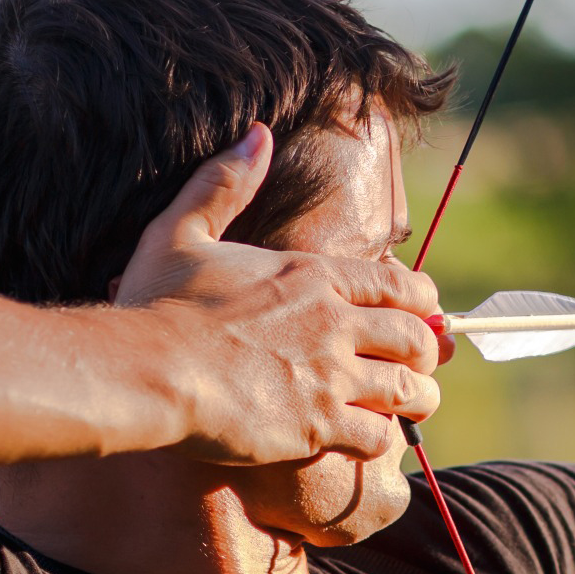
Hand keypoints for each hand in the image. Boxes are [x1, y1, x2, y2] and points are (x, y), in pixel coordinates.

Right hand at [112, 125, 444, 464]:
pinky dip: (381, 438)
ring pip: (409, 390)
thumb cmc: (158, 304)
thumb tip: (257, 135)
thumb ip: (224, 183)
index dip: (421, 300)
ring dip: (418, 398)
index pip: (398, 284)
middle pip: (416, 337)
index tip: (425, 312)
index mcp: (312, 276)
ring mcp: (331, 377)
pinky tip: (368, 438)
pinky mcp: (318, 425)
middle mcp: (334, 324)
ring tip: (414, 405)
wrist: (148, 372)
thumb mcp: (182, 231)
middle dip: (426, 351)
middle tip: (422, 363)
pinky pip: (378, 436)